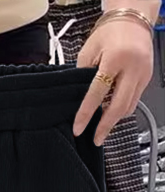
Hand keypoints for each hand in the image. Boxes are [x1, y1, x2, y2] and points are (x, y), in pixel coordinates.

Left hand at [74, 18, 153, 144]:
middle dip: (106, 126)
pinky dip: (122, 108)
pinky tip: (111, 113)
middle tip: (96, 139)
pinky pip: (135, 99)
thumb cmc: (109, 32)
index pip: (97, 94)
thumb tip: (78, 101)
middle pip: (119, 106)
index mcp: (116, 59)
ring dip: (115, 119)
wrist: (132, 17)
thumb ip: (82, 76)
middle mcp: (133, 67)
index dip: (86, 114)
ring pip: (129, 106)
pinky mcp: (147, 76)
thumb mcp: (88, 52)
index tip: (78, 129)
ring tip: (102, 128)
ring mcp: (143, 72)